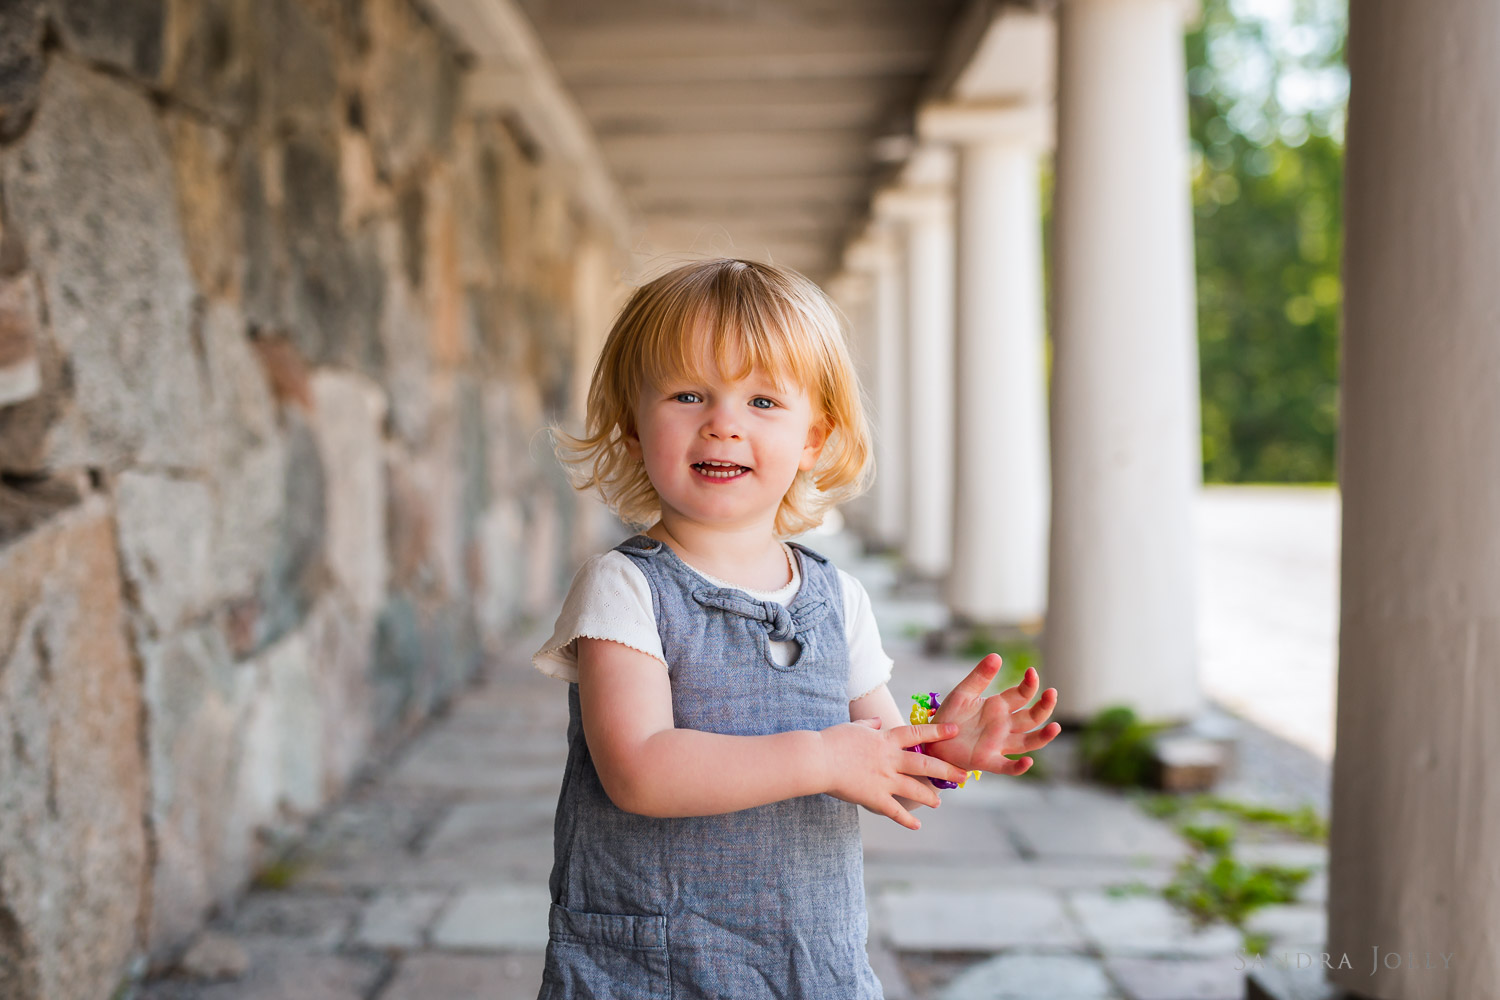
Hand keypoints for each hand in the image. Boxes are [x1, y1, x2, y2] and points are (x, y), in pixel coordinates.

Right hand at [818, 718, 970, 829]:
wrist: (818, 759)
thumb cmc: (832, 740)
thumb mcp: (853, 727)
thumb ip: (870, 725)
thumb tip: (878, 721)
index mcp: (886, 739)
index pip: (917, 733)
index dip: (938, 732)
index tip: (954, 730)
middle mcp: (890, 759)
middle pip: (925, 764)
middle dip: (946, 770)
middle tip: (964, 775)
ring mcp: (884, 779)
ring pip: (915, 789)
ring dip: (929, 796)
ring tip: (939, 802)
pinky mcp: (874, 797)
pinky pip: (895, 811)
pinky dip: (906, 820)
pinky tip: (917, 826)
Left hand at [926, 656, 1060, 775]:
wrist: (933, 739)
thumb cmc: (950, 716)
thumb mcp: (963, 692)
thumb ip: (979, 676)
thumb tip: (997, 656)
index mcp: (999, 707)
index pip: (1022, 695)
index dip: (1030, 684)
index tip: (1031, 672)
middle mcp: (1004, 726)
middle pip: (1032, 717)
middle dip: (1044, 706)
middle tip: (1052, 693)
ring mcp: (998, 744)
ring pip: (1028, 742)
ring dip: (1043, 736)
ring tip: (1056, 727)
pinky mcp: (987, 761)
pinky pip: (1007, 766)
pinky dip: (1019, 767)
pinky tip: (1028, 761)